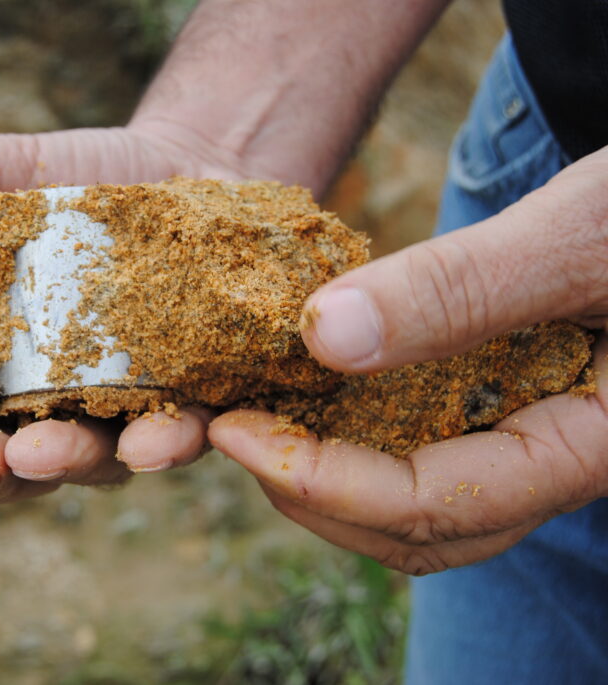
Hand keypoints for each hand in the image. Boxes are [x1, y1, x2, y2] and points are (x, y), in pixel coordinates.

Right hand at [0, 125, 229, 500]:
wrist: (191, 162)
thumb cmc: (79, 182)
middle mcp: (48, 406)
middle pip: (5, 463)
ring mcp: (120, 413)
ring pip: (91, 463)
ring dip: (66, 464)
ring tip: (46, 451)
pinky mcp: (191, 401)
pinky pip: (180, 437)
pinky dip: (168, 442)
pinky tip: (161, 435)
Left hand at [210, 147, 607, 572]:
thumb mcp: (574, 235)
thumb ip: (462, 290)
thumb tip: (322, 337)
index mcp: (585, 446)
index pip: (434, 504)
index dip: (319, 481)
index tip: (230, 430)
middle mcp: (555, 464)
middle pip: (419, 529)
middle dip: (312, 495)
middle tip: (229, 429)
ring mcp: (534, 441)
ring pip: (422, 503)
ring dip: (329, 477)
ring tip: (258, 414)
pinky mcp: (514, 408)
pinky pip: (432, 450)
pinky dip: (362, 434)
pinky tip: (314, 386)